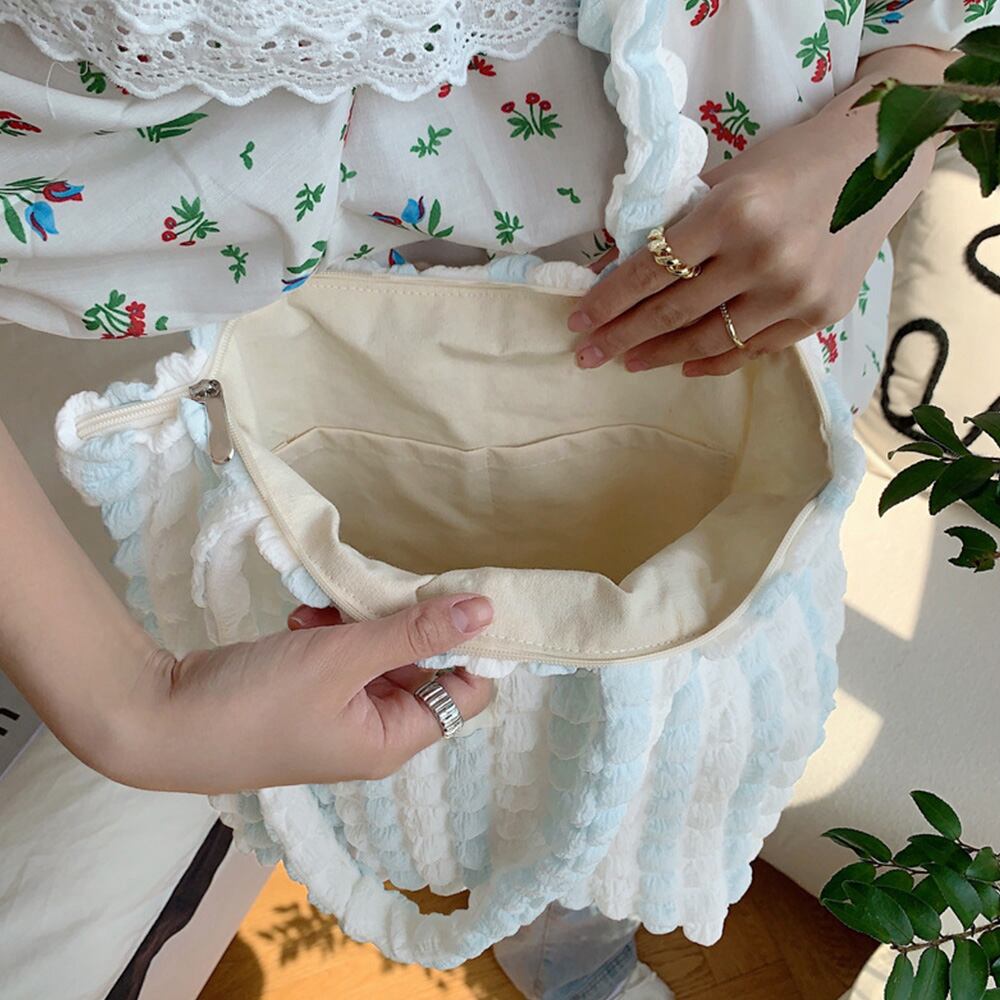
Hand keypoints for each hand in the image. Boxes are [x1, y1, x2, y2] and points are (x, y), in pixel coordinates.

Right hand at [131, 594, 493, 793]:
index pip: (466, 693)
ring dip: (358, 622)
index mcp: (394, 739)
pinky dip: (328, 630)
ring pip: (377, 651)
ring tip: (322, 613)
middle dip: (399, 623)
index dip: (470, 645)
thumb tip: (485, 611)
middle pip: (420, 664)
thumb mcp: (343, 659)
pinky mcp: (307, 691)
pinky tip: (300, 619)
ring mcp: (338, 711)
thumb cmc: (258, 701)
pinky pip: (341, 653)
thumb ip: (414, 632)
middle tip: (376, 593)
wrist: (160, 720)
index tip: (458, 594)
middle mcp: (374, 731)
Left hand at [568, 60, 943, 377]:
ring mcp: (794, 293)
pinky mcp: (818, 315)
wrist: (875, 162)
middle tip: (588, 354)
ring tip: (629, 361)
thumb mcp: (727, 176)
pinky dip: (713, 360)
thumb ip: (678, 222)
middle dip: (622, 336)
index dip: (609, 300)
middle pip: (673, 312)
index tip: (579, 321)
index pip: (651, 269)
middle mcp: (763, 257)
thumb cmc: (789, 161)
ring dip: (661, 355)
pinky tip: (684, 364)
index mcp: (733, 212)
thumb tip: (616, 267)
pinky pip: (752, 350)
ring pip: (709, 340)